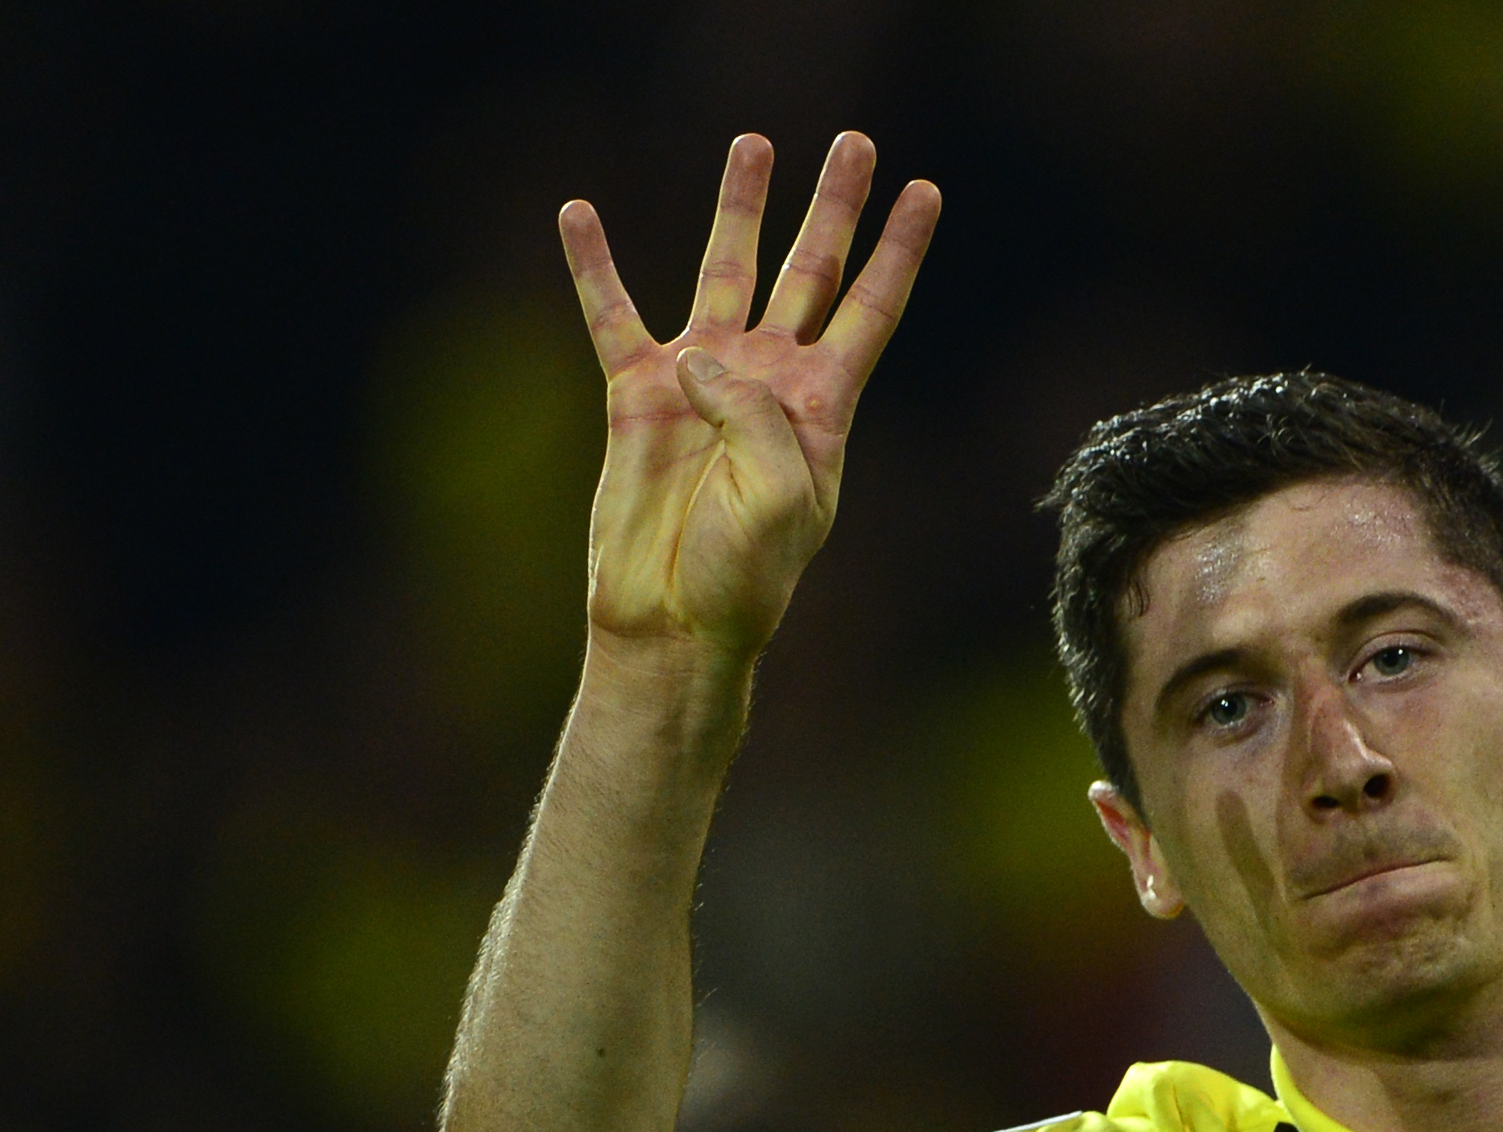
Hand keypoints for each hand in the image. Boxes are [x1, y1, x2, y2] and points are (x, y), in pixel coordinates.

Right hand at [560, 133, 939, 661]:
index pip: (869, 307)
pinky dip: (594, 265)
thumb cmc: (745, 573)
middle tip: (855, 143)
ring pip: (725, 269)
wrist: (673, 617)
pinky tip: (576, 213)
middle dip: (834, 207)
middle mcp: (768, 380)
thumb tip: (700, 355)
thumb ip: (755, 417)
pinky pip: (611, 312)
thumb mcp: (781, 498)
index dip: (898, 250)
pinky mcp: (635, 393)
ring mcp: (701, 380)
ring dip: (739, 207)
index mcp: (821, 405)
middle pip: (809, 270)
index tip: (927, 192)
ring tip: (755, 144)